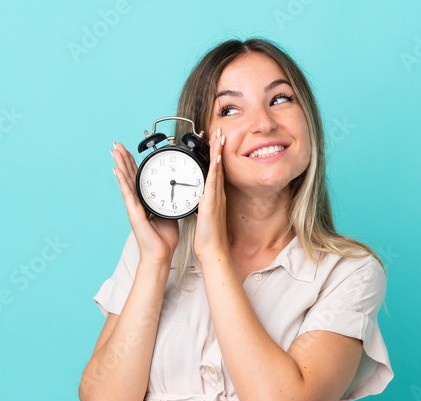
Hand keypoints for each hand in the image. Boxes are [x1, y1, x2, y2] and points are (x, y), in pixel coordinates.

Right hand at [111, 142, 178, 266]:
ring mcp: (134, 207)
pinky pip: (128, 194)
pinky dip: (122, 181)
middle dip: (123, 159)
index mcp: (145, 201)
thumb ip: (167, 201)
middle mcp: (137, 202)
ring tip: (114, 151)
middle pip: (129, 175)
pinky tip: (117, 170)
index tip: (128, 150)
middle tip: (117, 144)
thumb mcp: (169, 213)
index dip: (133, 163)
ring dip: (120, 164)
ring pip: (126, 181)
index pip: (138, 178)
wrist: (161, 253)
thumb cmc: (164, 238)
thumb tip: (173, 191)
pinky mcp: (134, 213)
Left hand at [193, 126, 228, 262]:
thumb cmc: (209, 236)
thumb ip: (204, 203)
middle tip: (219, 131)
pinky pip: (213, 183)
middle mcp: (217, 194)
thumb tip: (201, 196)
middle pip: (218, 166)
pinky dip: (215, 170)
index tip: (215, 140)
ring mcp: (216, 198)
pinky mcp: (211, 203)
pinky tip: (216, 159)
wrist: (213, 249)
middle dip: (218, 148)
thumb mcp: (206, 214)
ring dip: (218, 153)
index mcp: (214, 196)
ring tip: (219, 136)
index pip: (214, 170)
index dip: (215, 155)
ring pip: (216, 171)